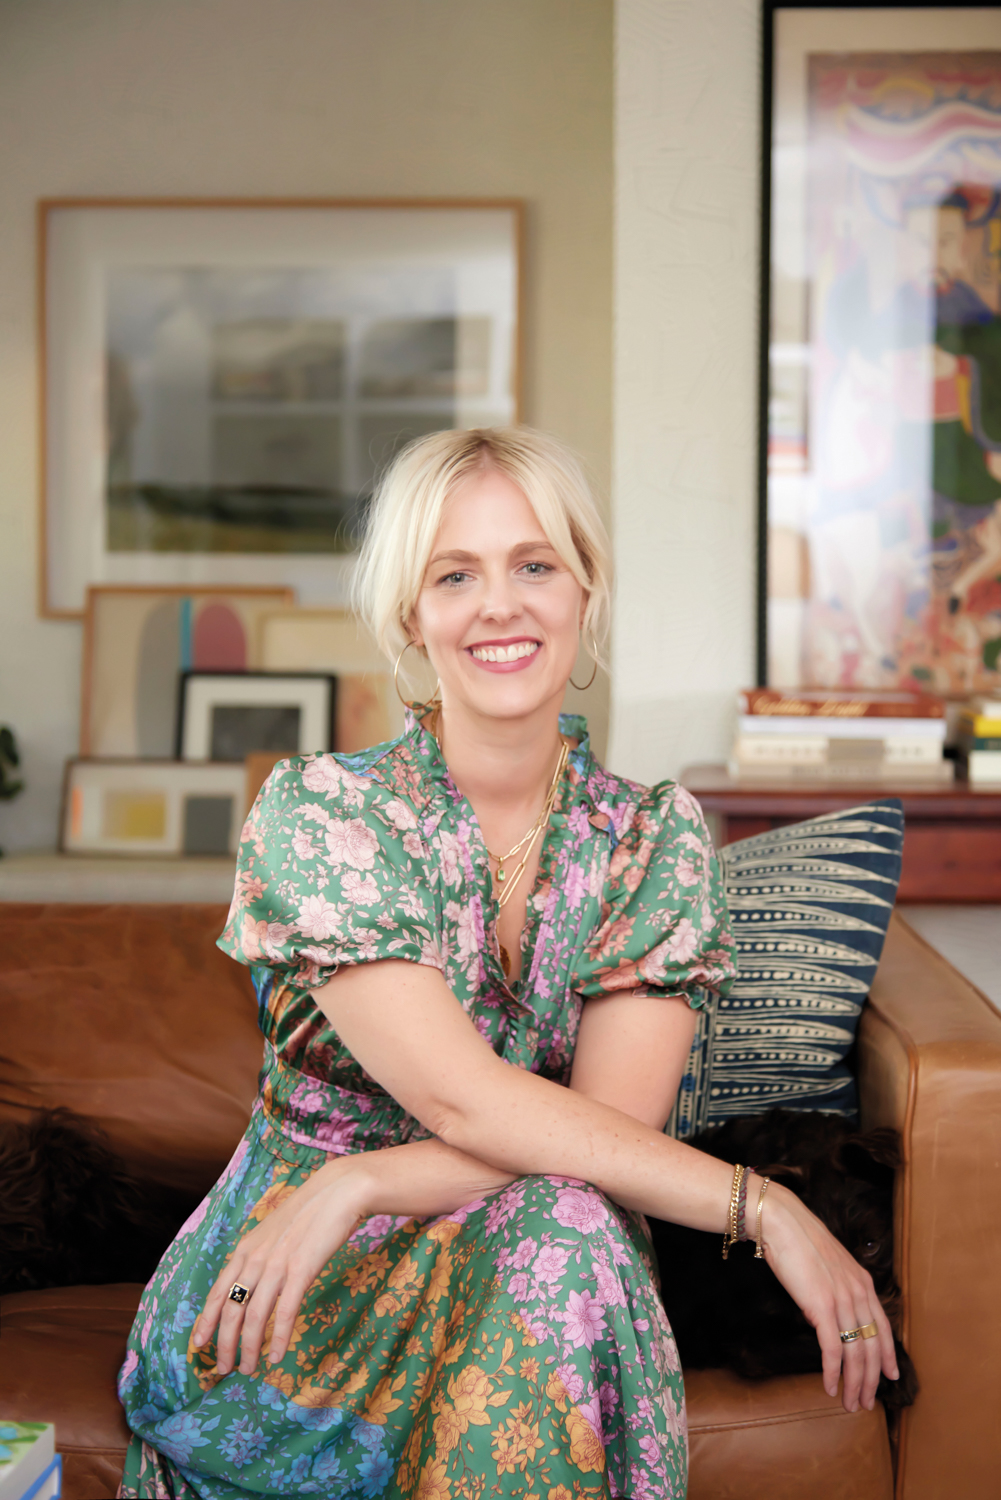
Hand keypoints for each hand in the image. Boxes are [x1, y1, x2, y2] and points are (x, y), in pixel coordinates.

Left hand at [192, 1160, 373, 1376]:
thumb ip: (259, 1255)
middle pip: (231, 1309)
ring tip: (248, 1369)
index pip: (217, 1292)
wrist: (337, 1192)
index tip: (198, 1345)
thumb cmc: (308, 1211)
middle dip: (224, 1344)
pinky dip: (278, 1338)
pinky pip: (285, 1312)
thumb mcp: (272, 1231)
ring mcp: (277, 1265)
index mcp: (245, 1249)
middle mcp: (255, 1259)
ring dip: (248, 1348)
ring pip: (254, 1316)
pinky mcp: (301, 1271)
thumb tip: (250, 1281)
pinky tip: (276, 1356)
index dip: (206, 1321)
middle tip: (224, 1368)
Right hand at [753, 1175, 898, 1413]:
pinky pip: (833, 1350)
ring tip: (850, 1403)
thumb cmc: (797, 1240)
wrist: (781, 1221)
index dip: (888, 1355)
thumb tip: (826, 1316)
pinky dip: (832, 1373)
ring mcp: (842, 1300)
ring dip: (854, 1384)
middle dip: (871, 1380)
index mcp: (863, 1282)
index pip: (884, 1328)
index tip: (890, 1376)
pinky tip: (830, 1387)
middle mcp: (858, 1293)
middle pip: (872, 1347)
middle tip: (866, 1402)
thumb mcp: (827, 1265)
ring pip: (856, 1354)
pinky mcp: (822, 1307)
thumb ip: (835, 1289)